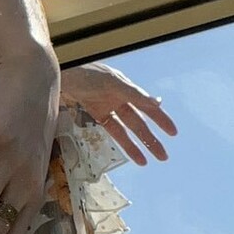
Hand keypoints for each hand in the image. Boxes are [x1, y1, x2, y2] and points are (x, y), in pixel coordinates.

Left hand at [60, 62, 177, 164]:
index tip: (173, 132)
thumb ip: (134, 93)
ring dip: (138, 145)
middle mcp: (119, 98)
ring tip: (149, 161)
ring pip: (127, 130)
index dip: (160, 119)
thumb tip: (157, 102)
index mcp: (126, 88)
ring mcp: (107, 107)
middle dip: (151, 139)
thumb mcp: (112, 82)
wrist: (61, 73)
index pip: (147, 107)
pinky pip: (112, 131)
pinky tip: (130, 154)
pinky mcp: (95, 115)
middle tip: (163, 156)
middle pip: (139, 123)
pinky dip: (121, 142)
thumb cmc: (86, 72)